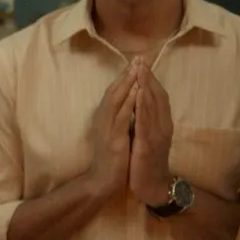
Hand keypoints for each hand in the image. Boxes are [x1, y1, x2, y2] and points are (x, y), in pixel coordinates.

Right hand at [85, 61, 136, 194]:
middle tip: (137, 57)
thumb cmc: (110, 159)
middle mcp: (103, 120)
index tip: (135, 62)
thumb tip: (128, 105)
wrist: (101, 182)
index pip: (114, 93)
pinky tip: (136, 93)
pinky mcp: (113, 140)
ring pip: (116, 101)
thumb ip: (119, 119)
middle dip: (127, 74)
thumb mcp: (115, 134)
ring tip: (137, 68)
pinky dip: (129, 104)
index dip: (124, 77)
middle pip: (114, 92)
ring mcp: (107, 130)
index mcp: (105, 119)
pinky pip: (122, 119)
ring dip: (127, 84)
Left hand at [127, 62, 175, 206]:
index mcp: (163, 123)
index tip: (143, 61)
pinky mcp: (148, 145)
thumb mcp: (150, 136)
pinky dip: (143, 107)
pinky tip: (139, 94)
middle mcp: (163, 126)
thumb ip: (148, 120)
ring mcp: (157, 135)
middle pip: (158, 96)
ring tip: (140, 69)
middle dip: (149, 76)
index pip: (159, 95)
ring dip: (146, 86)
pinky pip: (145, 122)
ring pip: (153, 106)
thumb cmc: (149, 161)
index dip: (151, 78)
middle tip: (141, 58)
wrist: (154, 186)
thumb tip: (142, 102)